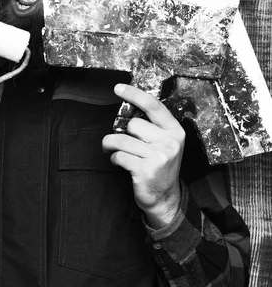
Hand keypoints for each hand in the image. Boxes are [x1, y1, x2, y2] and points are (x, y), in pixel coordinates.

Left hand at [102, 84, 184, 228]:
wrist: (165, 198)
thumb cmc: (160, 167)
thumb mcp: (165, 144)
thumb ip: (152, 127)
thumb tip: (128, 108)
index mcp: (175, 131)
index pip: (153, 106)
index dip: (134, 94)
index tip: (118, 88)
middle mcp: (170, 142)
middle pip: (133, 125)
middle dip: (122, 132)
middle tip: (119, 142)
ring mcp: (158, 157)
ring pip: (122, 140)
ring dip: (111, 146)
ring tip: (113, 151)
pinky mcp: (145, 170)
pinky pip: (119, 156)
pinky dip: (114, 159)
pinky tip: (119, 163)